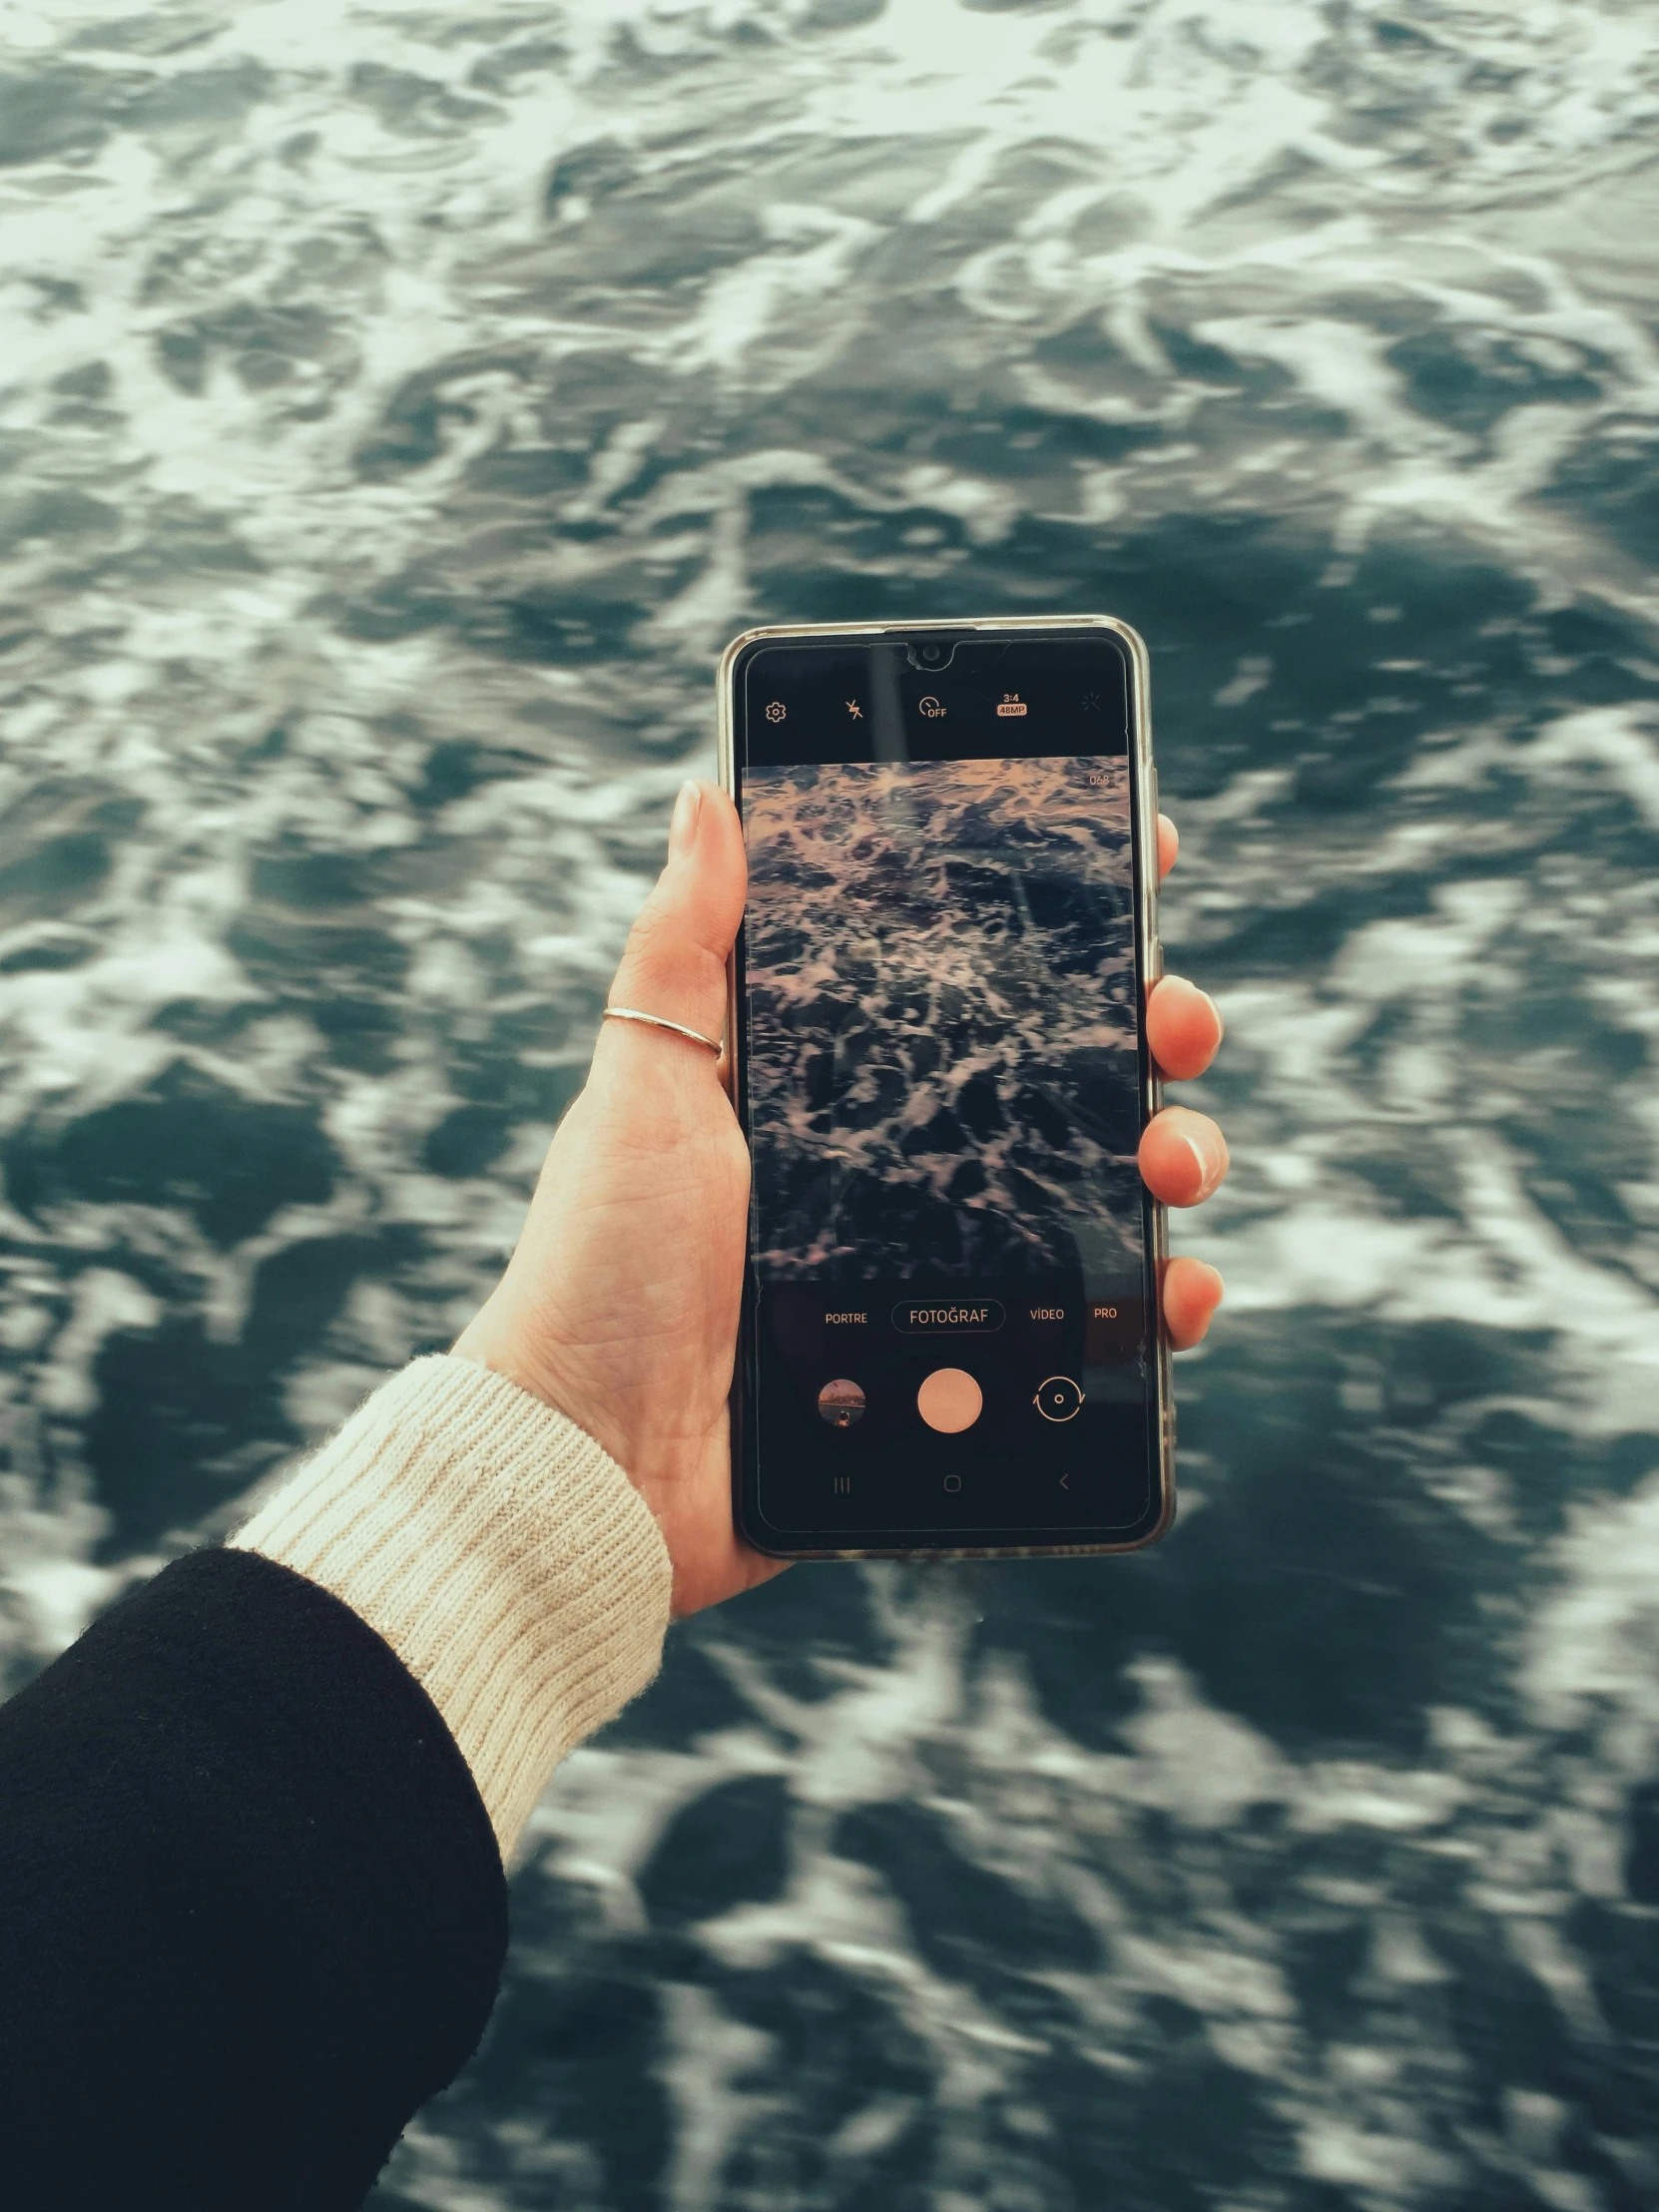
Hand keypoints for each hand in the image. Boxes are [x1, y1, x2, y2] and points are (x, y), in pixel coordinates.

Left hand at [453, 780, 1228, 1615]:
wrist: (600, 1460)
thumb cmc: (604, 1266)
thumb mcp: (645, 1087)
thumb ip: (683, 950)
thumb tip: (703, 798)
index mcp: (842, 1088)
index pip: (974, 985)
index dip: (1061, 929)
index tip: (1134, 862)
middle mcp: (909, 1169)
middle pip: (1070, 1081)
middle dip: (1150, 1035)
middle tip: (1172, 1021)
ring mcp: (950, 1269)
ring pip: (1106, 1194)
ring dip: (1175, 1157)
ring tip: (1173, 1159)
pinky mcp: (973, 1370)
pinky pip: (1098, 1332)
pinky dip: (1161, 1307)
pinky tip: (1178, 1292)